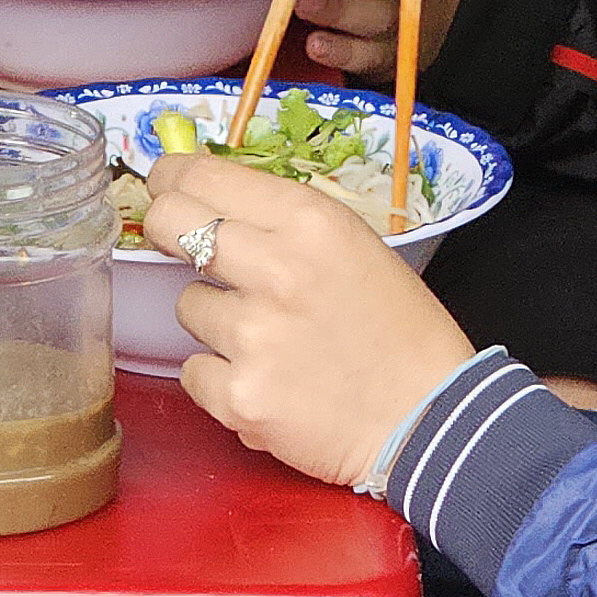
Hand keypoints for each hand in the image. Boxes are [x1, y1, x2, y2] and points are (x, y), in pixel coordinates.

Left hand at [144, 153, 479, 486]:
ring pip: (186, 306)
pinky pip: (193, 371)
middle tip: (177, 242)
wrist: (430, 418)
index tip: (165, 186)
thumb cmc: (399, 331)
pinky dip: (220, 378)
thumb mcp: (355, 246)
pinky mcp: (240, 397)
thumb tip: (210, 203)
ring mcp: (254, 337)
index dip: (172, 179)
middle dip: (167, 230)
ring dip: (215, 320)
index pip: (204, 177)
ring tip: (270, 339)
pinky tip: (267, 380)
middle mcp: (277, 270)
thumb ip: (284, 222)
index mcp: (311, 223)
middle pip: (171, 224)